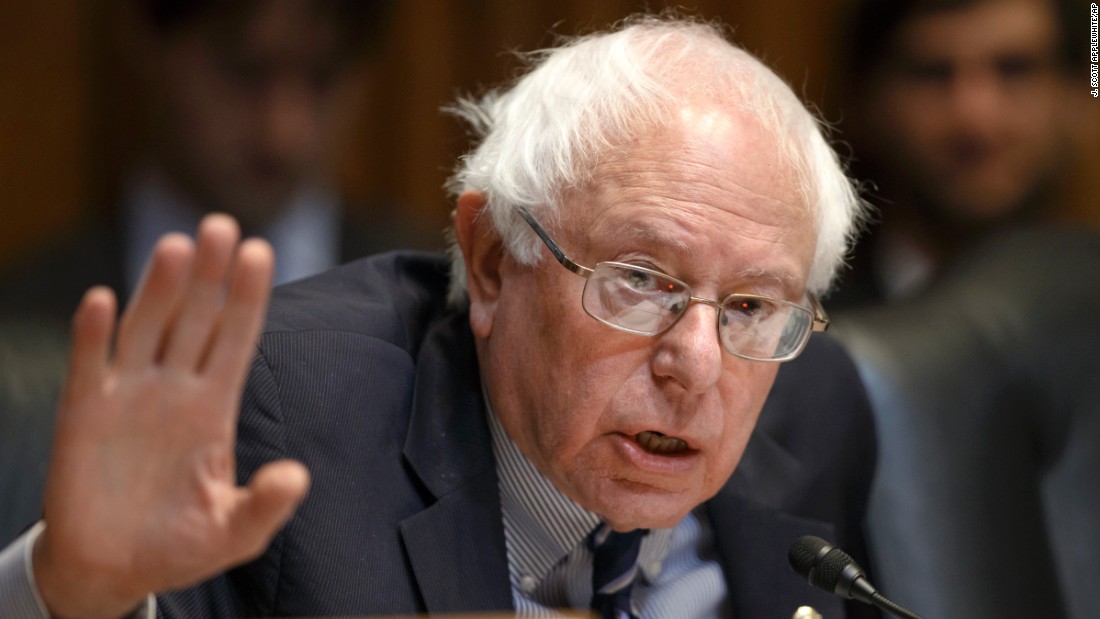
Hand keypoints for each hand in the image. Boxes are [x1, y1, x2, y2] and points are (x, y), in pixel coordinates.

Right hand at [33, 214, 309, 617]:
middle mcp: (174, 389)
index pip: (236, 339)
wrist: (113, 568)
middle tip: (223, 225)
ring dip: (160, 289)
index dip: (248, 297)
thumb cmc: (180, 545)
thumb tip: (297, 476)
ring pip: (147, 329)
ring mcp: (129, 396)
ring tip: (177, 246)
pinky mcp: (83, 414)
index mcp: (214, 407)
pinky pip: (90, 366)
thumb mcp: (235, 532)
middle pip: (196, 319)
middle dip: (210, 275)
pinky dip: (93, 335)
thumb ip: (266, 505)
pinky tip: (103, 300)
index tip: (261, 251)